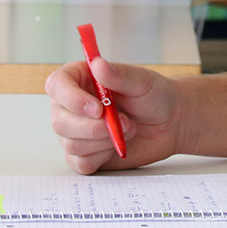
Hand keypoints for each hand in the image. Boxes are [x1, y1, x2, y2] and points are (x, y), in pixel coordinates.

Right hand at [46, 58, 179, 173]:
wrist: (169, 122)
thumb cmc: (154, 96)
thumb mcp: (141, 80)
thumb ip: (118, 74)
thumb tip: (97, 64)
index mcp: (79, 79)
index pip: (56, 85)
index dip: (71, 99)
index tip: (98, 108)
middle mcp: (72, 106)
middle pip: (60, 122)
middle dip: (93, 128)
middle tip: (124, 122)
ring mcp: (76, 131)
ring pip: (71, 145)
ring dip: (103, 141)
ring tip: (128, 129)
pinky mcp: (85, 154)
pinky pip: (81, 163)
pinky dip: (102, 157)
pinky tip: (117, 145)